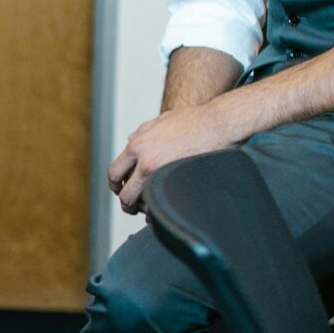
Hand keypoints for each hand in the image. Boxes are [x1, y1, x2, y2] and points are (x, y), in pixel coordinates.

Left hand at [105, 101, 243, 213]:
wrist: (219, 124)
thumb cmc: (193, 120)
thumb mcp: (161, 121)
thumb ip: (142, 132)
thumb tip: (130, 140)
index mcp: (137, 146)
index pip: (114, 173)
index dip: (115, 185)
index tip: (121, 189)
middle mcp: (145, 162)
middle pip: (125, 194)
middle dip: (127, 203)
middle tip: (133, 206)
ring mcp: (162, 175)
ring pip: (142, 204)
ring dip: (144, 209)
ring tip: (150, 209)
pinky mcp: (179, 185)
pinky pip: (162, 207)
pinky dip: (160, 211)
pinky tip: (165, 209)